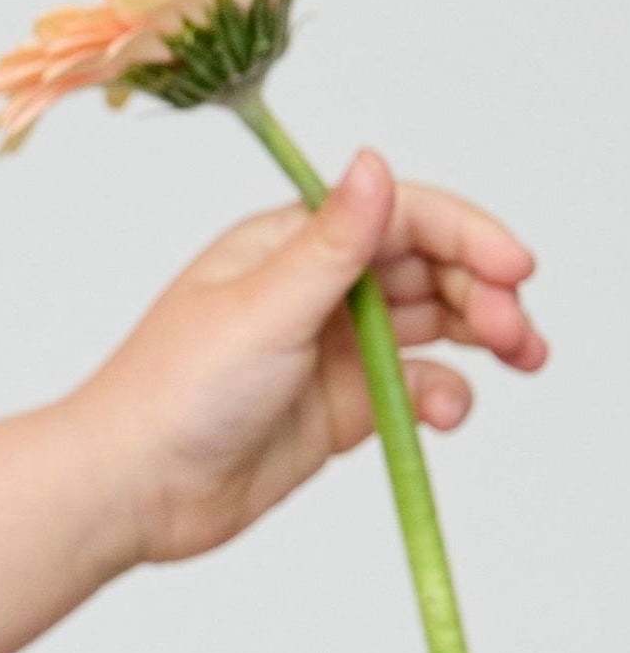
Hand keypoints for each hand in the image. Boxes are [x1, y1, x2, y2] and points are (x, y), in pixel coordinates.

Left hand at [72, 150, 545, 566]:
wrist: (131, 490)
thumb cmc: (175, 391)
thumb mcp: (264, 308)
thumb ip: (333, 244)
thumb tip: (374, 162)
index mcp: (291, 245)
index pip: (401, 218)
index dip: (466, 235)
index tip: (516, 269)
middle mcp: (317, 289)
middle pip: (427, 269)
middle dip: (481, 291)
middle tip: (514, 331)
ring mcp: (332, 349)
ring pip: (431, 327)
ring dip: (480, 336)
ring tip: (521, 358)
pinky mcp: (341, 409)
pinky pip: (414, 388)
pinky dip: (442, 395)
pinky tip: (445, 414)